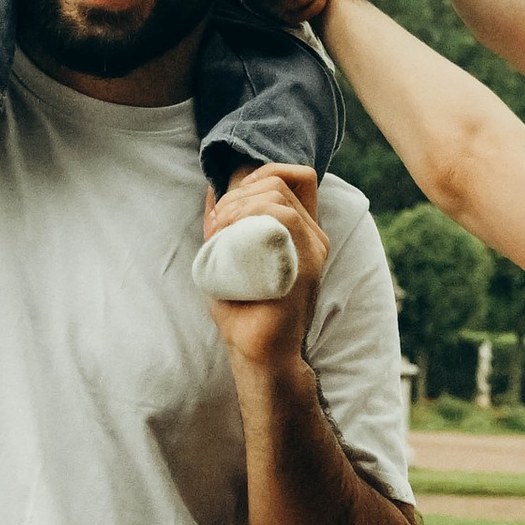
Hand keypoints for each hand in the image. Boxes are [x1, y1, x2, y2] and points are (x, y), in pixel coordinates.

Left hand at [202, 165, 326, 374]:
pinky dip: (248, 214)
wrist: (257, 352)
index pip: (296, 177)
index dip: (261, 173)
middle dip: (238, 190)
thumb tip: (210, 189)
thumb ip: (227, 224)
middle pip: (280, 182)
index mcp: (302, 232)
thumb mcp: (230, 256)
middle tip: (216, 221)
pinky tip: (227, 232)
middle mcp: (314, 237)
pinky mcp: (307, 264)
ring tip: (219, 228)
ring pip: (279, 197)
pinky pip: (284, 218)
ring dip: (239, 203)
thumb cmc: (243, 309)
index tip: (230, 197)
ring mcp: (313, 250)